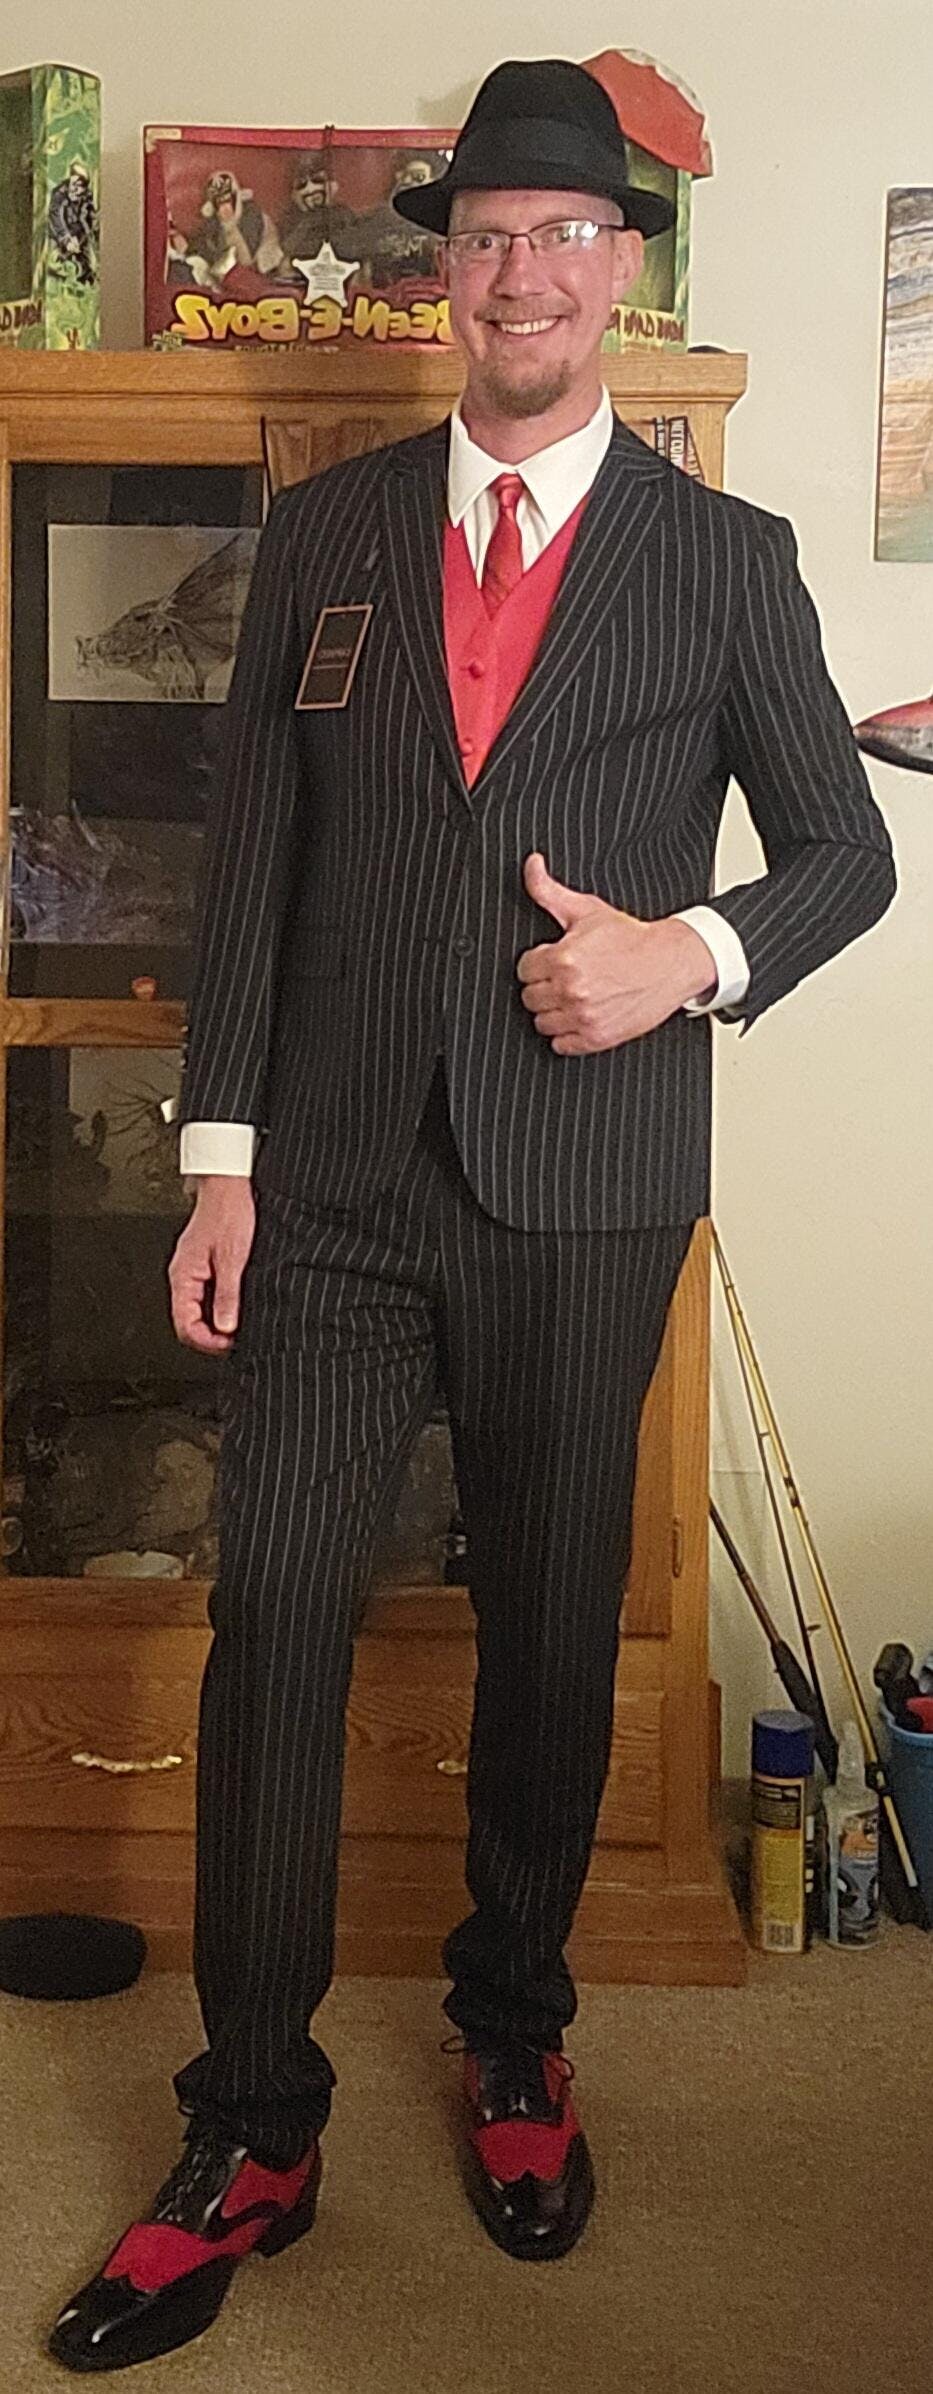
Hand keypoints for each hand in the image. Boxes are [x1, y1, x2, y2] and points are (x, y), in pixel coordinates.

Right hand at [168, 1176, 255, 1352]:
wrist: (228, 1186)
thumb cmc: (229, 1213)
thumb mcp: (233, 1259)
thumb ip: (227, 1295)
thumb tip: (225, 1326)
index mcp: (183, 1276)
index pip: (185, 1324)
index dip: (206, 1341)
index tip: (227, 1345)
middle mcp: (183, 1275)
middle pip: (188, 1321)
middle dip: (210, 1336)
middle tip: (234, 1340)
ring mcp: (191, 1271)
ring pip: (195, 1310)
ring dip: (214, 1323)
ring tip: (236, 1326)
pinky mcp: (202, 1265)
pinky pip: (203, 1296)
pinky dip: (217, 1307)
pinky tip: (233, 1308)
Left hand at [517, 853, 717, 1052]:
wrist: (670, 963)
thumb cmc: (631, 939)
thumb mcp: (587, 910)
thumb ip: (549, 891)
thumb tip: (531, 866)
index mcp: (564, 958)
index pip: (524, 969)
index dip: (538, 963)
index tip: (554, 961)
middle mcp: (571, 990)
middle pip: (529, 997)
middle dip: (543, 986)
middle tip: (564, 978)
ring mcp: (583, 1016)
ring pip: (541, 1023)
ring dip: (552, 1011)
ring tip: (572, 997)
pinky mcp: (596, 1037)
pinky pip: (560, 1045)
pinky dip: (567, 1035)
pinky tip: (580, 1015)